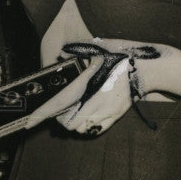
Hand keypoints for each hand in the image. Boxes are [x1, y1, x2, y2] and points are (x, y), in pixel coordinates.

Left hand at [25, 37, 175, 135]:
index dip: (46, 114)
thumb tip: (61, 52)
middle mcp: (97, 104)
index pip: (62, 105)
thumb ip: (79, 51)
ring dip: (74, 124)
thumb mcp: (99, 50)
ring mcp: (108, 113)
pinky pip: (98, 129)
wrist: (147, 69)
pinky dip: (88, 127)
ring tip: (70, 114)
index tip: (33, 121)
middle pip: (70, 123)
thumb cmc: (122, 57)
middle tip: (58, 111)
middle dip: (61, 119)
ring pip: (83, 129)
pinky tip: (85, 118)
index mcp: (90, 87)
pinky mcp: (117, 116)